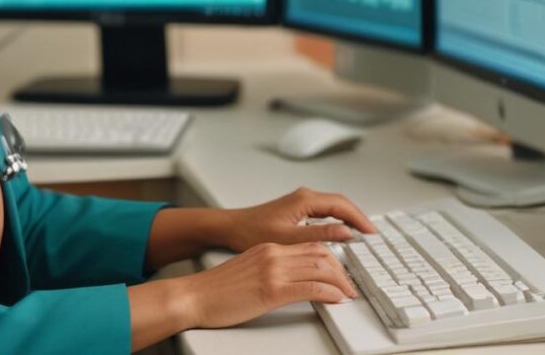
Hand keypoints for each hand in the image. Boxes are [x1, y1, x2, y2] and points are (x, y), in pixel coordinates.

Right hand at [179, 241, 356, 328]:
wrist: (193, 296)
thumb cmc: (216, 289)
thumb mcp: (248, 270)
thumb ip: (270, 269)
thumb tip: (291, 279)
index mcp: (268, 248)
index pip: (309, 246)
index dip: (331, 257)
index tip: (341, 270)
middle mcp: (273, 254)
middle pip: (320, 254)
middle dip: (341, 269)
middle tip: (351, 284)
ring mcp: (273, 270)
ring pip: (320, 268)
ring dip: (341, 282)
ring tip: (349, 293)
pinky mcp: (271, 290)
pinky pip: (310, 288)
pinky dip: (329, 293)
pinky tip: (336, 299)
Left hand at [222, 187, 375, 252]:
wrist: (231, 227)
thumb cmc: (252, 232)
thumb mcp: (289, 238)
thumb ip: (319, 234)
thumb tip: (345, 232)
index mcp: (304, 200)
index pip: (342, 205)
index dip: (360, 219)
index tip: (371, 233)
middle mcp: (304, 196)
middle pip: (340, 203)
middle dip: (358, 218)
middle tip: (371, 235)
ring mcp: (301, 201)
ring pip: (333, 207)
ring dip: (348, 219)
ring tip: (361, 235)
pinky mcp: (297, 209)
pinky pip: (324, 211)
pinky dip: (337, 220)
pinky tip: (340, 232)